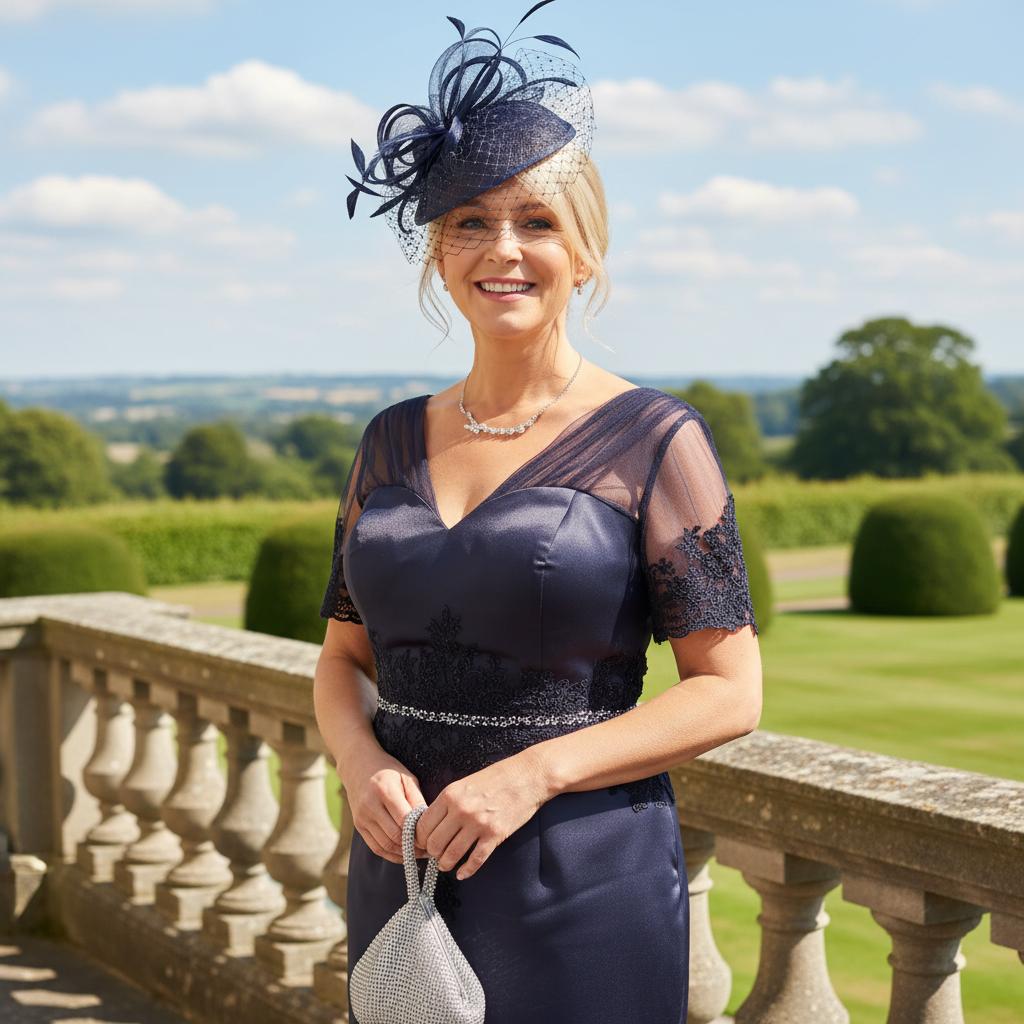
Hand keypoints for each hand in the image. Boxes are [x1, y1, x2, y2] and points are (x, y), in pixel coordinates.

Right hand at [341, 752, 430, 864]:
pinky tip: (405, 854)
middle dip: (414, 846)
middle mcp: (370, 806)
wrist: (358, 766)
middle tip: (429, 849)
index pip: (404, 820)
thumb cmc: (389, 770)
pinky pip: (376, 847)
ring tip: (420, 853)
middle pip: (394, 836)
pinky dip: (392, 855)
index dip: (419, 833)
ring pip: (385, 846)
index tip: (432, 837)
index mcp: (384, 790)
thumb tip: (428, 823)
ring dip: (404, 854)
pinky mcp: (358, 826)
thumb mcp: (407, 778)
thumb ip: (417, 800)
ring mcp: (362, 818)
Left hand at [415, 753, 550, 880]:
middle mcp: (461, 810)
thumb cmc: (497, 777)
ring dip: (446, 865)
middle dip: (432, 853)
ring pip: (451, 855)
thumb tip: (432, 825)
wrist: (528, 775)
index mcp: (450, 794)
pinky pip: (475, 860)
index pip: (423, 825)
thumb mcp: (465, 783)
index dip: (419, 839)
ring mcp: (478, 823)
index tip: (423, 844)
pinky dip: (466, 871)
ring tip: (446, 865)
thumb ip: (448, 802)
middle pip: (434, 843)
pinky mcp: (495, 835)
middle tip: (435, 855)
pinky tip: (462, 874)